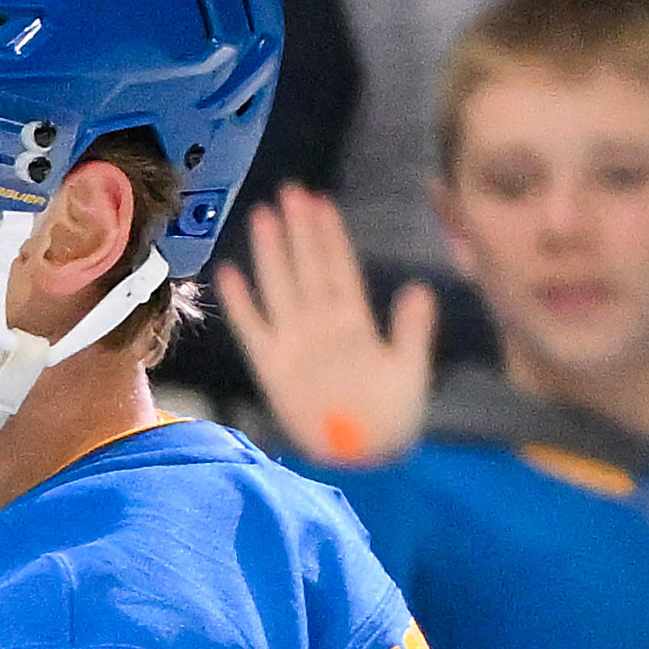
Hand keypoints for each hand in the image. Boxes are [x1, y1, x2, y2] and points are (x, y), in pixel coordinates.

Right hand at [210, 185, 433, 467]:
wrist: (365, 457)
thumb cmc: (392, 417)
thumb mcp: (410, 370)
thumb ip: (411, 330)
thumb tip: (418, 289)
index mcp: (355, 322)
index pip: (339, 268)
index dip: (330, 236)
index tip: (321, 202)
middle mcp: (322, 325)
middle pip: (307, 267)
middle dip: (299, 230)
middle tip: (290, 192)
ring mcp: (295, 343)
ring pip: (280, 287)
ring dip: (272, 253)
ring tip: (263, 216)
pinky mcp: (272, 367)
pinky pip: (252, 329)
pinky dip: (241, 304)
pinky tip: (230, 274)